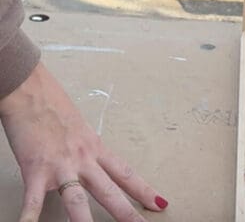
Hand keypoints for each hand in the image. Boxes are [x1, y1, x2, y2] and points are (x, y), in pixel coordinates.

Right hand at [0, 62, 167, 220]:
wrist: (29, 90)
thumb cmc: (51, 103)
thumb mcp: (77, 126)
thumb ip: (83, 148)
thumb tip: (86, 163)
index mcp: (94, 147)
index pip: (124, 172)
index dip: (143, 190)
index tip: (160, 204)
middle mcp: (82, 158)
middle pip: (109, 191)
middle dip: (126, 213)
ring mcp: (60, 166)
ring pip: (77, 202)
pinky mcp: (35, 170)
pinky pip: (33, 202)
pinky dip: (29, 219)